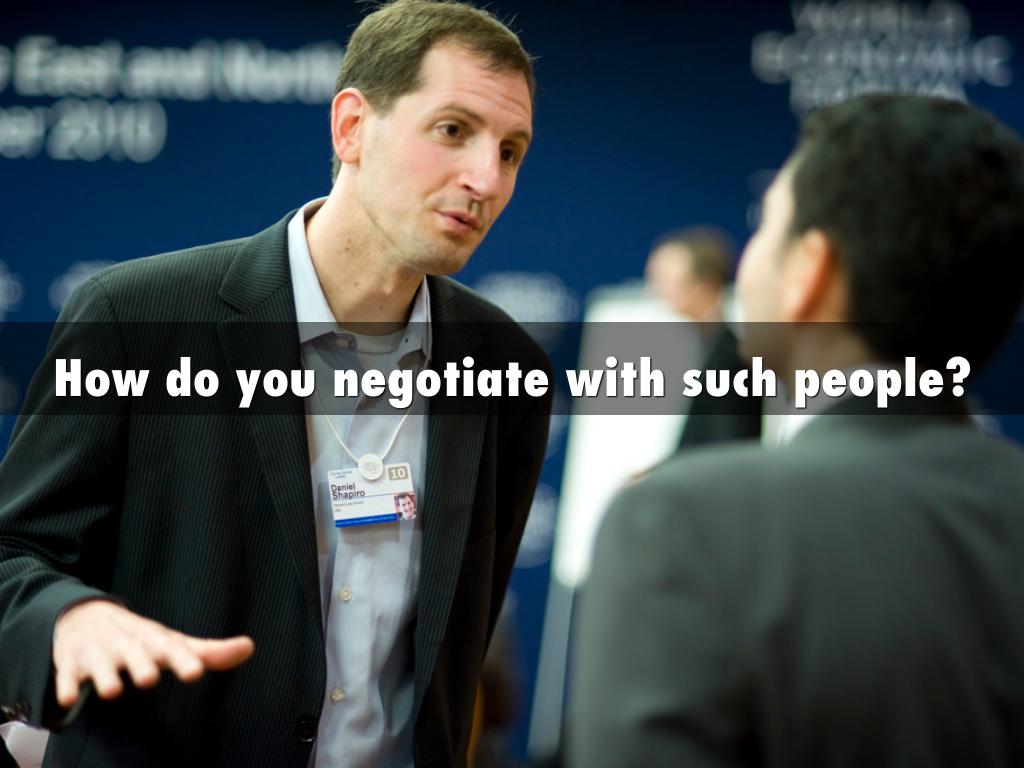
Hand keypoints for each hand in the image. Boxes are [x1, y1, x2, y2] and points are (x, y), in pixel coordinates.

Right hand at [52, 600, 254, 707]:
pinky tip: (69, 698)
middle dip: (142, 665)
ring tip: (112, 691)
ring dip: (106, 678)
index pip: (172, 648)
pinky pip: (66, 677)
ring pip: (101, 666)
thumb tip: (249, 648)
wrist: (84, 617)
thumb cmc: (140, 639)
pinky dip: (66, 686)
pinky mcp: (71, 665)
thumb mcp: (172, 642)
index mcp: (154, 640)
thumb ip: (208, 652)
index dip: (184, 659)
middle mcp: (127, 644)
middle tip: (150, 678)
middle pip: (135, 655)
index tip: (195, 672)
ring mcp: (98, 654)